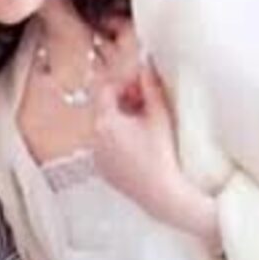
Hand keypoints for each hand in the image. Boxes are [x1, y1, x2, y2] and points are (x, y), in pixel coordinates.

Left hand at [88, 62, 219, 248]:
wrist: (164, 195)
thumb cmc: (164, 154)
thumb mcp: (159, 116)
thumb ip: (152, 87)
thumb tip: (148, 64)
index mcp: (104, 123)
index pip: (106, 90)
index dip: (124, 82)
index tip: (142, 83)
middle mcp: (94, 139)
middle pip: (104, 108)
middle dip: (124, 99)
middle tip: (146, 99)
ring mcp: (97, 156)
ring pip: (105, 127)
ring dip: (122, 118)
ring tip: (146, 121)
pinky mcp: (104, 170)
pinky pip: (107, 146)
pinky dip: (119, 138)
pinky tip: (141, 142)